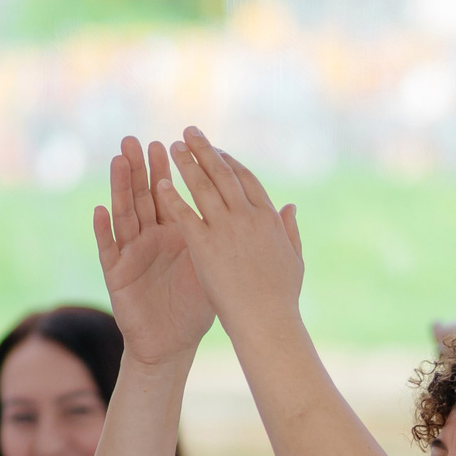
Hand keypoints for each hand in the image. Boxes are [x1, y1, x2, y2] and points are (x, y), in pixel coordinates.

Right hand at [97, 137, 215, 365]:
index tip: (177, 143)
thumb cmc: (195, 307)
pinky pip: (108, 249)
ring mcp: (131, 253)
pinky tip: (100, 210)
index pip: (171, 195)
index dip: (171, 170)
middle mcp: (150, 238)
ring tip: (118, 160)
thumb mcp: (215, 268)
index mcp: (176, 234)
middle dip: (141, 168)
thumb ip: (228, 238)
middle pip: (144, 197)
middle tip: (137, 140)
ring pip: (124, 214)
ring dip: (120, 187)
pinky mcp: (117, 274)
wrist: (173, 344)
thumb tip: (261, 211)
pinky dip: (103, 230)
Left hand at [151, 129, 305, 334]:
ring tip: (173, 147)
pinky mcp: (205, 246)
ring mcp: (227, 229)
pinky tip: (161, 182)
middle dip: (205, 150)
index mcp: (270, 218)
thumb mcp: (294, 259)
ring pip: (203, 186)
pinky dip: (173, 196)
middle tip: (190, 132)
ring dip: (187, 163)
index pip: (247, 180)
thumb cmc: (281, 298)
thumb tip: (290, 207)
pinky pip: (185, 214)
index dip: (230, 162)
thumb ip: (291, 230)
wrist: (268, 322)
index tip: (217, 151)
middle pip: (223, 174)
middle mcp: (248, 217)